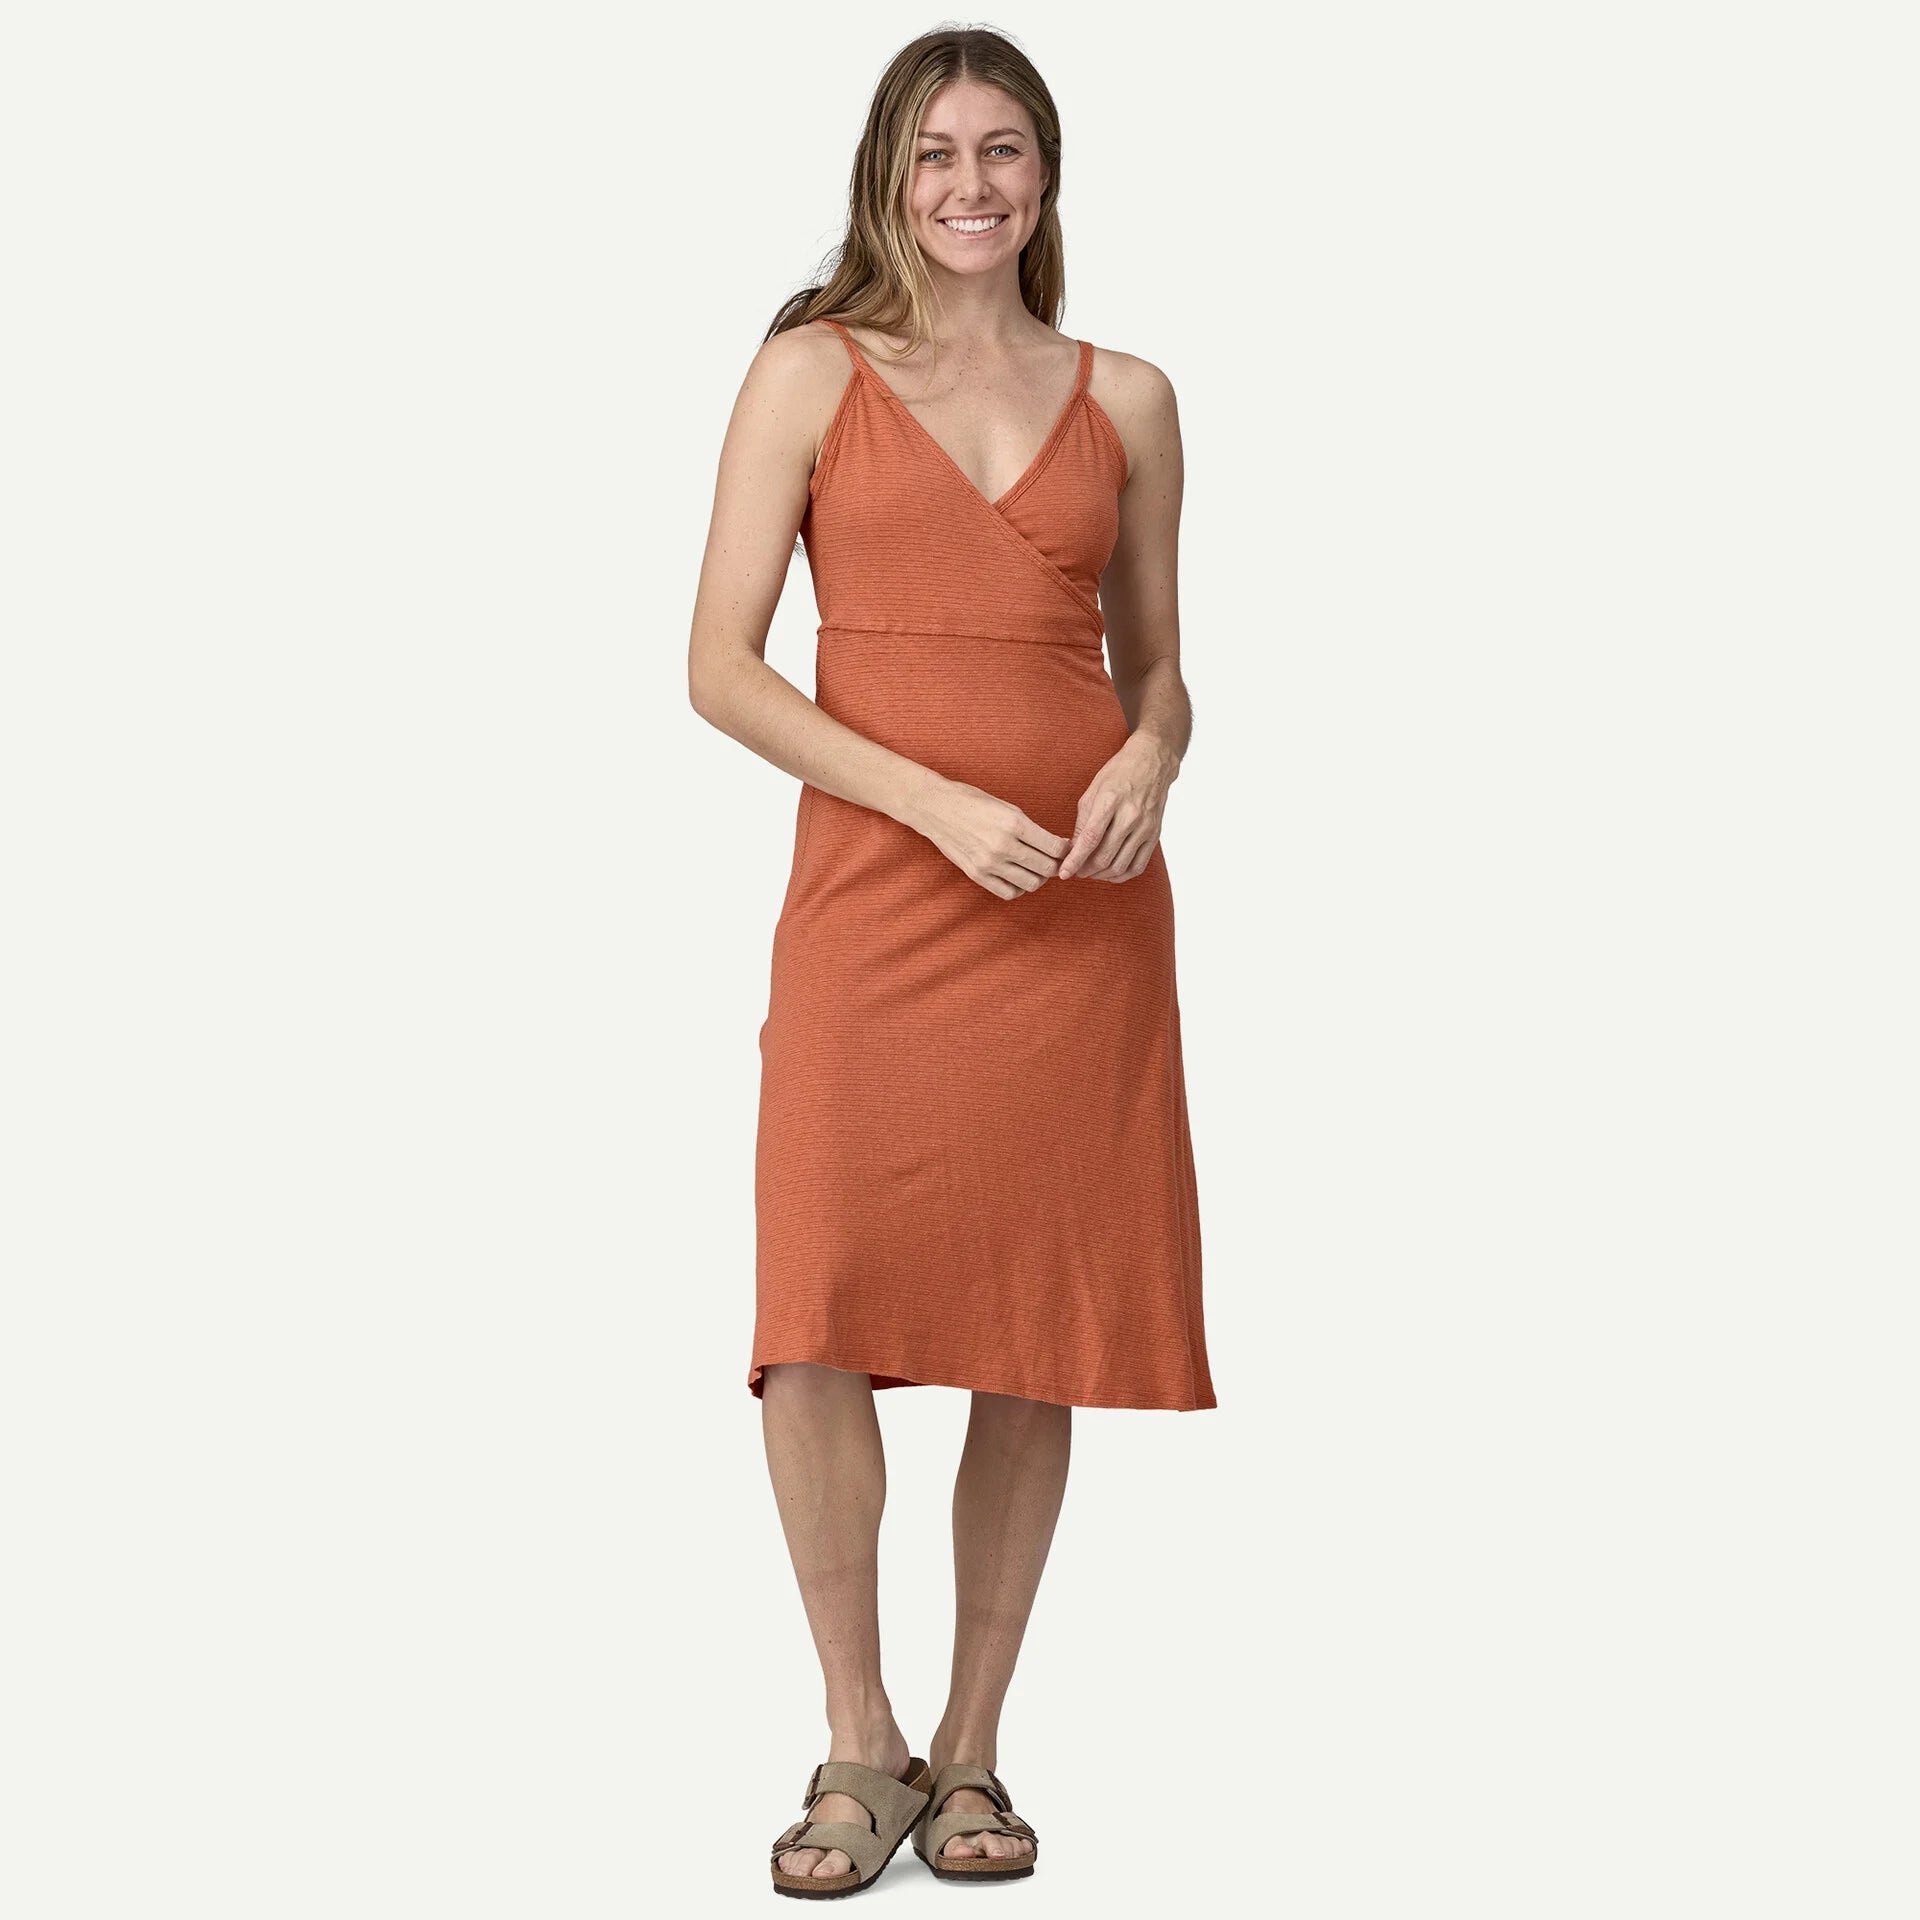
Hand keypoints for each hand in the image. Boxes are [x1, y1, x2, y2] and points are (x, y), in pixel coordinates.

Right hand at [911, 779, 1072, 899]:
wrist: (936, 808)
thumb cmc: (973, 802)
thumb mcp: (1008, 808)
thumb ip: (1032, 829)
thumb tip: (1057, 847)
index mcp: (1015, 823)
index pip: (1055, 847)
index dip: (1066, 850)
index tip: (1066, 848)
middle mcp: (1003, 845)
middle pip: (1047, 868)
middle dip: (1056, 865)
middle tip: (1055, 860)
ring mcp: (989, 863)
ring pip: (1032, 883)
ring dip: (1039, 878)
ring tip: (1036, 868)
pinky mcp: (977, 875)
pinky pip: (1009, 893)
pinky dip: (1019, 888)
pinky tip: (1018, 876)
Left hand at [1057, 733, 1179, 881]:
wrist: (1152, 763)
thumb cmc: (1118, 774)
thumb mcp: (1093, 792)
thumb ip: (1082, 822)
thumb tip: (1073, 850)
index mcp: (1110, 801)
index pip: (1090, 838)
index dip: (1075, 860)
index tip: (1063, 873)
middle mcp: (1130, 816)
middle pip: (1105, 856)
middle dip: (1085, 870)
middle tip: (1075, 871)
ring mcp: (1145, 827)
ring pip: (1120, 866)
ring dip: (1101, 875)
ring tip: (1090, 872)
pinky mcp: (1155, 835)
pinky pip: (1138, 866)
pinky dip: (1121, 875)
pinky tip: (1110, 872)